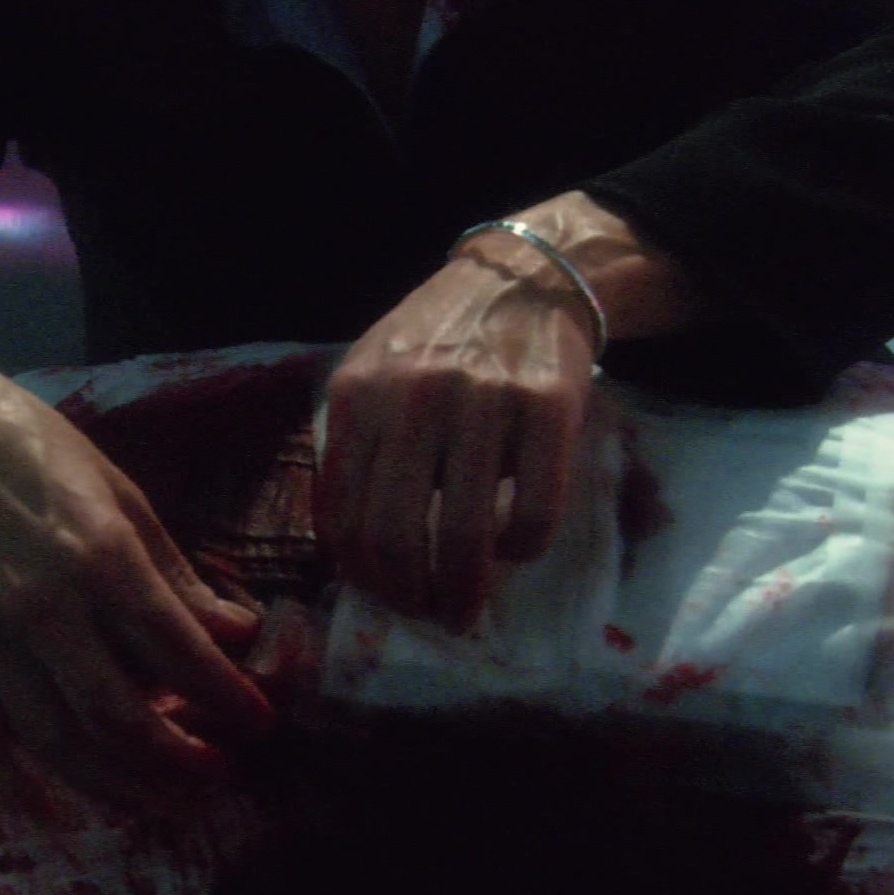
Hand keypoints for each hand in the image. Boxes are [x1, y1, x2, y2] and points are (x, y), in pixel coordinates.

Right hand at [0, 348, 272, 807]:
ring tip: (159, 804)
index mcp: (100, 557)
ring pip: (54, 740)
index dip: (225, 698)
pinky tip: (49, 814)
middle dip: (177, 761)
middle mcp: (43, 605)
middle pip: (117, 716)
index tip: (257, 725)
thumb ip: (176, 576)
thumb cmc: (40, 455)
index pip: (177, 651)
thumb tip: (237, 633)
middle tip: (213, 779)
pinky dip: (9, 787)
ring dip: (113, 786)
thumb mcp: (124, 497)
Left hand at [319, 201, 606, 627]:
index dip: (363, 576)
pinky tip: (514, 550)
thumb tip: (349, 551)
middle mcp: (414, 397)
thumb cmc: (439, 342)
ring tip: (465, 609)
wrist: (522, 279)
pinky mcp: (547, 408)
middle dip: (410, 596)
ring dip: (463, 591)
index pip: (346, 515)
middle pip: (398, 535)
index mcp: (359, 395)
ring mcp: (483, 401)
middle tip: (427, 615)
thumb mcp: (374, 377)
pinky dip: (520, 551)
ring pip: (464, 534)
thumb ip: (355, 449)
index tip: (383, 599)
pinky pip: (532, 514)